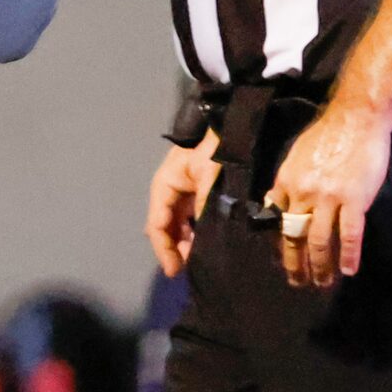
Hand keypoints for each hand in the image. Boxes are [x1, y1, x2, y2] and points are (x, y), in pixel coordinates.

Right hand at [144, 134, 215, 276]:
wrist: (234, 121)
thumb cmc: (218, 147)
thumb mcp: (209, 177)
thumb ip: (203, 209)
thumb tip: (202, 239)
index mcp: (165, 184)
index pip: (157, 224)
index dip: (164, 249)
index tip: (175, 271)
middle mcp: (172, 189)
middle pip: (166, 226)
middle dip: (175, 248)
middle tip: (188, 269)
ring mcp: (186, 189)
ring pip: (180, 223)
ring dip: (186, 241)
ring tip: (200, 259)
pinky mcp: (200, 189)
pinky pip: (193, 216)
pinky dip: (197, 230)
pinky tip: (207, 241)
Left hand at [264, 102, 391, 287]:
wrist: (356, 119)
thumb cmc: (327, 135)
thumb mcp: (295, 157)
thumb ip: (287, 182)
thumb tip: (277, 202)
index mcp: (286, 183)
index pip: (276, 221)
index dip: (278, 245)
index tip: (280, 261)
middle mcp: (302, 194)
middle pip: (293, 237)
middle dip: (295, 264)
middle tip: (298, 282)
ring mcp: (328, 198)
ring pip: (319, 241)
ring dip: (320, 266)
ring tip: (322, 283)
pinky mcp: (354, 200)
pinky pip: (350, 235)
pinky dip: (348, 255)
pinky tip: (348, 271)